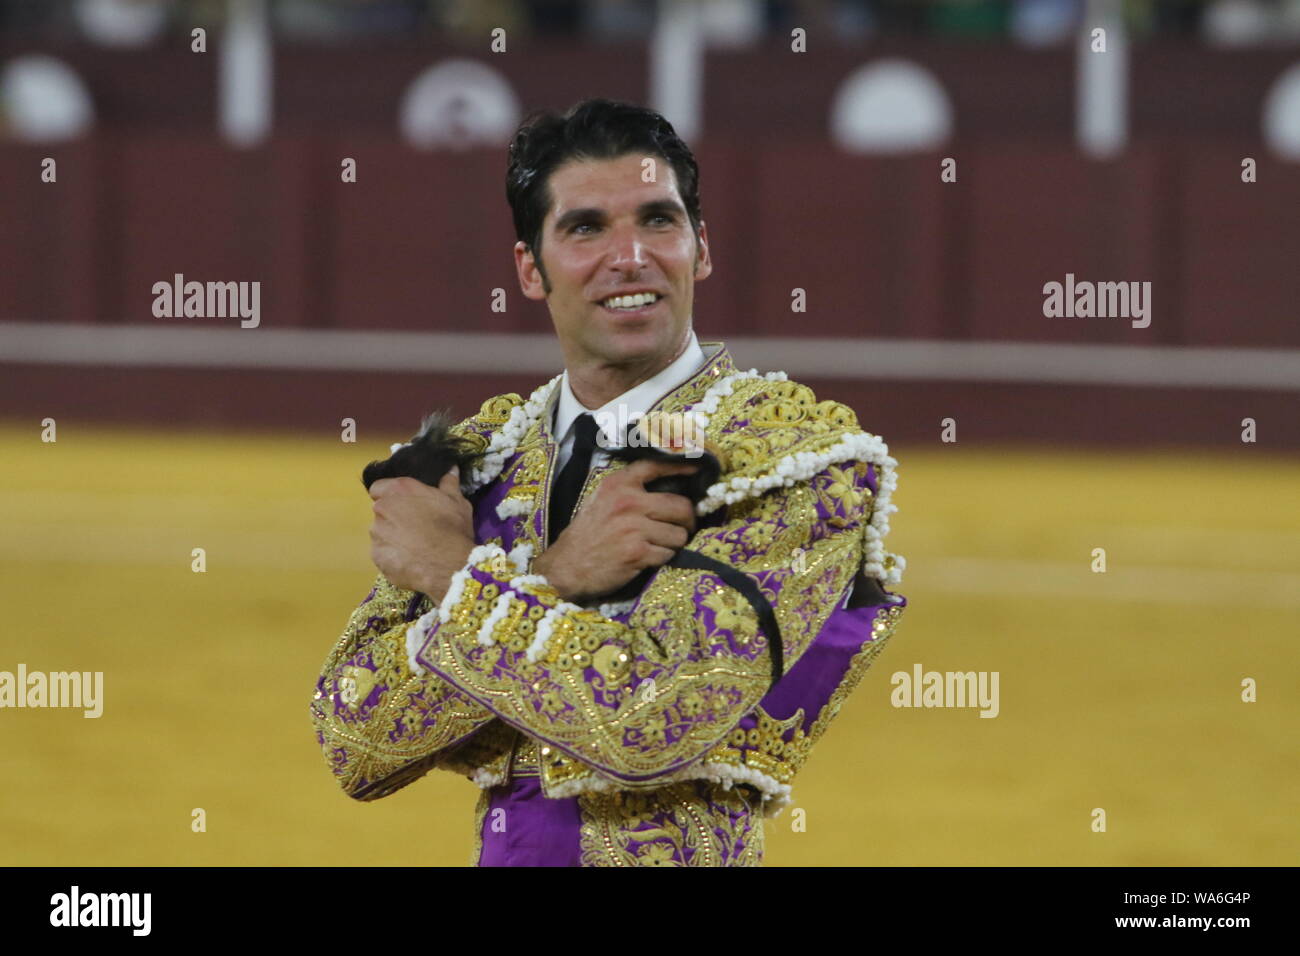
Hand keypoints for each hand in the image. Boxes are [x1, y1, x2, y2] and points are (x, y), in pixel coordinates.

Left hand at [368, 469, 473, 601]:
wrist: (450, 565)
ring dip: (392, 537)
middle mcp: (381, 509)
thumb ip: (448, 483)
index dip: (389, 495)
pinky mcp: (377, 557)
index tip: (405, 503)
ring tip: (414, 547)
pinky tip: (410, 561)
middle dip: (393, 517)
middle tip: (415, 526)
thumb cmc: (453, 528)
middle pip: (380, 511)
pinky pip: (383, 554)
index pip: (378, 488)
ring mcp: (377, 535)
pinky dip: (393, 556)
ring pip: (380, 534)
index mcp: (398, 490)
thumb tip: (451, 468)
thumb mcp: (457, 501)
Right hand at [534, 458, 698, 602]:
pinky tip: (647, 559)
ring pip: (679, 534)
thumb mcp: (603, 500)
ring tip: (659, 545)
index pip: (657, 466)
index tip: (698, 468)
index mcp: (618, 484)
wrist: (567, 566)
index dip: (681, 465)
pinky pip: (668, 554)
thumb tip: (672, 487)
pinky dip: (662, 559)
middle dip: (688, 520)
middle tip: (684, 528)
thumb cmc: (588, 534)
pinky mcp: (637, 552)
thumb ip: (631, 491)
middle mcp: (627, 502)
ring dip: (674, 543)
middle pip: (681, 506)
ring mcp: (633, 527)